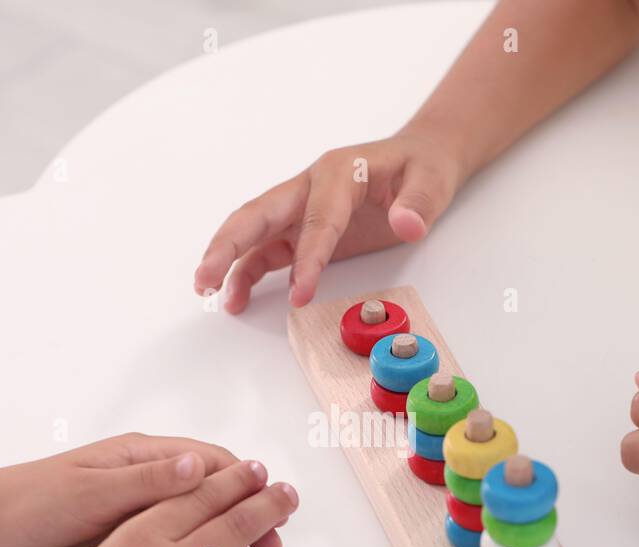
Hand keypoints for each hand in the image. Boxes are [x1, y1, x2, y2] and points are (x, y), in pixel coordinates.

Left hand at [0, 433, 281, 546]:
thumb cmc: (36, 501)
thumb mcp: (94, 492)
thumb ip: (145, 481)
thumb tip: (196, 468)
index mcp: (141, 456)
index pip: (210, 463)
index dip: (245, 485)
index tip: (271, 509)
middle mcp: (145, 478)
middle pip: (212, 491)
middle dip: (247, 514)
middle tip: (273, 545)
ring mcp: (138, 509)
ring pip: (197, 519)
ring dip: (227, 536)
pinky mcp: (127, 537)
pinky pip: (174, 542)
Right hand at [194, 130, 463, 312]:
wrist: (419, 158)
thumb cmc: (422, 166)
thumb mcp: (432, 180)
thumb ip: (419, 203)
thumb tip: (407, 225)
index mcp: (339, 172)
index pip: (318, 220)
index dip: (308, 258)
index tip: (299, 294)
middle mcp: (309, 186)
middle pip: (259, 213)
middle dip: (230, 245)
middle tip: (206, 277)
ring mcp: (301, 207)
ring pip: (254, 232)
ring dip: (229, 261)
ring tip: (210, 293)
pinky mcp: (301, 228)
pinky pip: (268, 250)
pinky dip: (249, 272)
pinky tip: (236, 297)